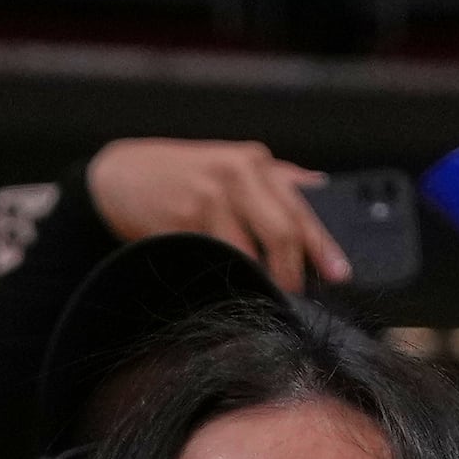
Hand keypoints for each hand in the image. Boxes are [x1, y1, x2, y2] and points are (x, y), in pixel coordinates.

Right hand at [84, 137, 350, 286]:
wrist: (119, 176)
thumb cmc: (182, 176)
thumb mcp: (231, 166)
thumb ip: (276, 181)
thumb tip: (322, 193)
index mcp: (256, 164)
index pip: (301, 209)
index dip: (323, 246)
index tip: (339, 273)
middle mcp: (236, 175)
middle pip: (283, 233)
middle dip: (293, 272)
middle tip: (295, 295)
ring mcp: (208, 198)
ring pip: (249, 253)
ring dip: (258, 279)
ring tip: (260, 292)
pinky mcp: (181, 222)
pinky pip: (215, 260)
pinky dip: (225, 276)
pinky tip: (225, 282)